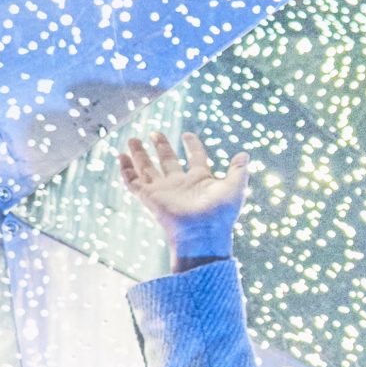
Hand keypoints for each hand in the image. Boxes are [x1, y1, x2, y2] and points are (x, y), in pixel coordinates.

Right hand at [119, 132, 251, 264]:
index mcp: (200, 180)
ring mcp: (164, 190)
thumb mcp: (235, 187)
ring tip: (132, 139)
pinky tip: (121, 156)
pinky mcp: (150, 197)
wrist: (202, 233)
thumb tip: (244, 154)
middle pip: (167, 161)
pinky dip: (126, 170)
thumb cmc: (221, 214)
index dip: (192, 145)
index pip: (195, 158)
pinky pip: (134, 182)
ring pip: (147, 168)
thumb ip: (238, 170)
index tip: (187, 135)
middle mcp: (180, 184)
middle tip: (154, 133)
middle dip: (161, 147)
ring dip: (139, 154)